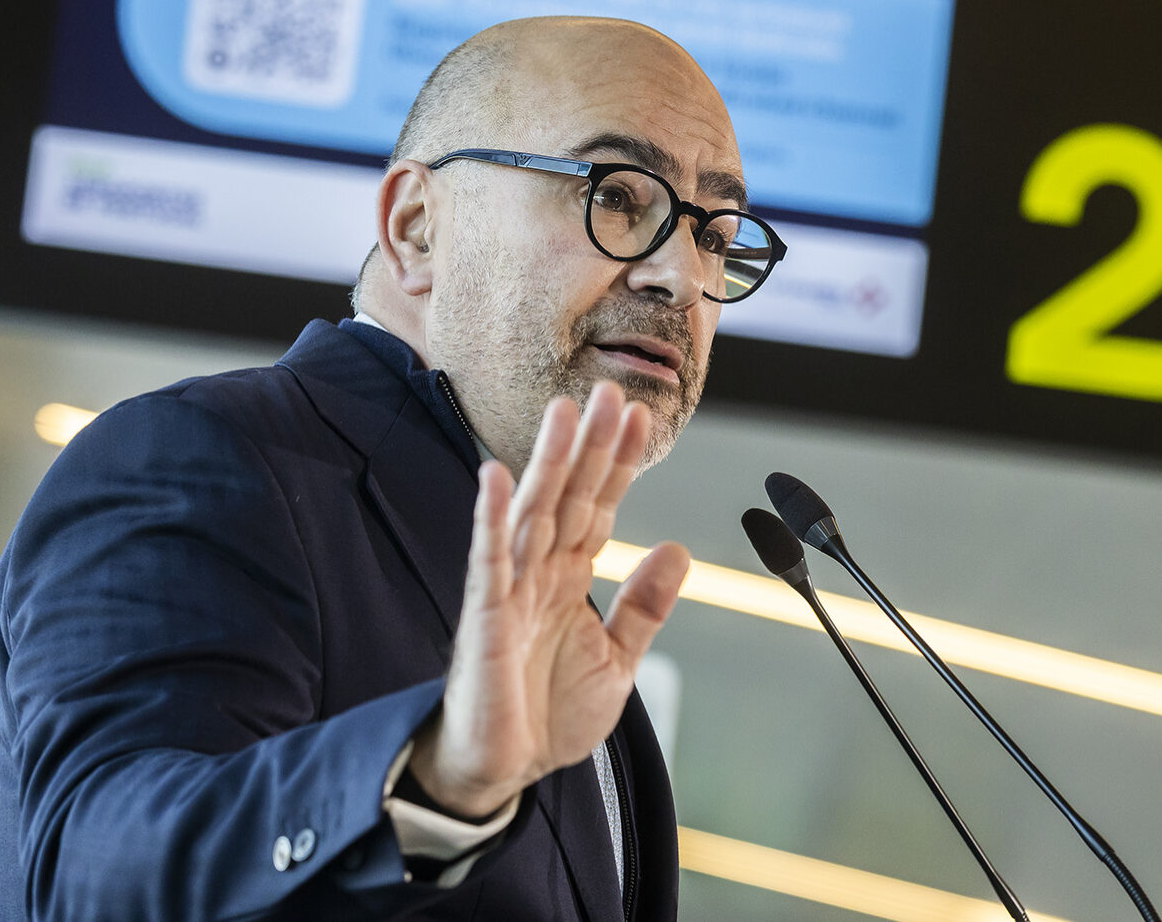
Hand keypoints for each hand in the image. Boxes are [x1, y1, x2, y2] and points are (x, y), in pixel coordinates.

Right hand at [408, 381, 690, 818]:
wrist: (502, 771)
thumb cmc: (547, 714)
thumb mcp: (618, 659)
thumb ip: (644, 605)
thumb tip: (677, 550)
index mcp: (569, 579)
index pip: (599, 508)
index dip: (620, 465)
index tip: (641, 417)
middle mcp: (539, 574)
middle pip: (568, 496)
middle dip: (591, 446)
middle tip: (610, 391)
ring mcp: (509, 591)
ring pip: (532, 512)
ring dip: (548, 462)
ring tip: (565, 412)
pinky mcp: (484, 618)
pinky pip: (487, 560)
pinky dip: (489, 517)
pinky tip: (493, 475)